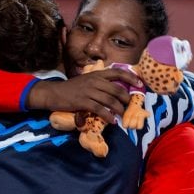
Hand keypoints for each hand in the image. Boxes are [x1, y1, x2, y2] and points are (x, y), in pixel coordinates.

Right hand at [27, 68, 143, 122]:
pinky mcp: (83, 102)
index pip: (117, 72)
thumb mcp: (87, 81)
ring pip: (111, 101)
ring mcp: (89, 91)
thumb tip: (115, 91)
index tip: (140, 84)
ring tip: (121, 115)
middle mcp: (95, 81)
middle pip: (117, 90)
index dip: (131, 77)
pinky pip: (100, 110)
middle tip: (129, 107)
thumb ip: (100, 84)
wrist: (53, 93)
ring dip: (119, 110)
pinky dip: (108, 116)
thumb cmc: (71, 88)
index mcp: (97, 74)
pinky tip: (112, 121)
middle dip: (126, 99)